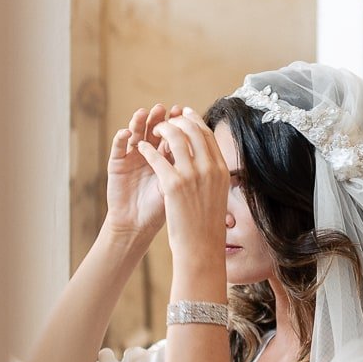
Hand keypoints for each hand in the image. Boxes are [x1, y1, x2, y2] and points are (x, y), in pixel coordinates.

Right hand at [104, 103, 183, 239]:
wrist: (138, 226)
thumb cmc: (161, 210)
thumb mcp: (177, 186)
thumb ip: (187, 168)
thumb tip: (207, 151)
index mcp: (166, 157)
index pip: (172, 133)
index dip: (177, 122)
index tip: (183, 112)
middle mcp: (149, 153)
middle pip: (153, 129)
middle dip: (159, 118)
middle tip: (163, 109)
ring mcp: (131, 157)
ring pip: (135, 133)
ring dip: (139, 122)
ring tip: (144, 113)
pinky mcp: (116, 164)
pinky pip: (118, 148)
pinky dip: (120, 139)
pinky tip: (125, 133)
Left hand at [134, 108, 229, 267]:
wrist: (201, 247)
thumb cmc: (206, 225)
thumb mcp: (217, 195)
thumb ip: (213, 175)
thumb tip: (208, 160)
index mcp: (221, 170)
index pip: (207, 135)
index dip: (194, 120)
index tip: (184, 114)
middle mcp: (209, 169)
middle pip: (192, 130)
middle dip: (177, 120)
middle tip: (165, 121)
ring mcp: (192, 175)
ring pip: (175, 138)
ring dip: (162, 130)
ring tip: (153, 131)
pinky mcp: (174, 184)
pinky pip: (157, 157)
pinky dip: (148, 149)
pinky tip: (141, 147)